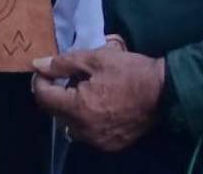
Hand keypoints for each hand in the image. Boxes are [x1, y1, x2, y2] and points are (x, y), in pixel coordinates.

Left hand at [32, 45, 163, 151]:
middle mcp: (85, 130)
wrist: (164, 91)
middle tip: (66, 76)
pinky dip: (85, 119)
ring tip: (82, 89)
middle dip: (55, 93)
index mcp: (79, 109)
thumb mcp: (94, 59)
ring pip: (69, 125)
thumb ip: (63, 64)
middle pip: (55, 113)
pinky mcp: (111, 145)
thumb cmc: (129, 71)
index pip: (43, 98)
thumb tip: (38, 65)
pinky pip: (86, 132)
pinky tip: (97, 103)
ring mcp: (98, 141)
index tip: (45, 70)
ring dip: (69, 108)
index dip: (40, 81)